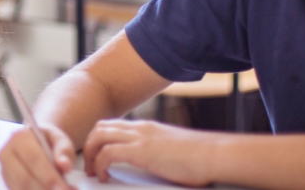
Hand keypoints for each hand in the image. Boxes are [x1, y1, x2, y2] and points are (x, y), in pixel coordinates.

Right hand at [0, 124, 75, 189]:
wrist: (37, 141)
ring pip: (21, 188)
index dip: (48, 176)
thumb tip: (65, 166)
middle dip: (44, 189)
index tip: (62, 187)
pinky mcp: (7, 181)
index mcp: (19, 138)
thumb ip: (64, 151)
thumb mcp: (60, 139)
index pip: (33, 159)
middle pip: (24, 178)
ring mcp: (5, 169)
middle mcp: (7, 153)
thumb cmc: (48, 140)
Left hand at [82, 119, 214, 186]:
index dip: (100, 139)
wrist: (215, 154)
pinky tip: (104, 177)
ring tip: (93, 172)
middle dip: (89, 145)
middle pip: (100, 128)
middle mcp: (141, 129)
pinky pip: (107, 153)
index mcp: (148, 128)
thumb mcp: (174, 151)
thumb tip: (157, 166)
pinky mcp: (141, 151)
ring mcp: (140, 138)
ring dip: (90, 154)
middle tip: (90, 166)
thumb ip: (160, 154)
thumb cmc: (203, 158)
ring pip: (98, 136)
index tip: (97, 156)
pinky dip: (100, 164)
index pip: (114, 126)